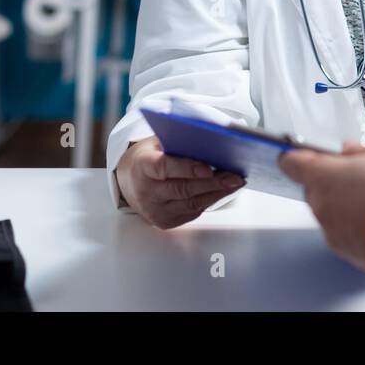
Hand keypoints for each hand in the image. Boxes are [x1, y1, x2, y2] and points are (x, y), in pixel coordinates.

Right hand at [115, 136, 244, 228]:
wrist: (130, 181)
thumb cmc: (148, 157)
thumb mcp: (157, 143)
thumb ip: (178, 143)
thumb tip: (211, 142)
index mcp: (142, 166)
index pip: (164, 167)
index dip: (187, 168)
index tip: (208, 168)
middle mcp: (146, 191)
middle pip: (183, 189)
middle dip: (212, 183)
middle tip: (235, 177)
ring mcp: (154, 210)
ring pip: (191, 203)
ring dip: (216, 193)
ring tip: (235, 183)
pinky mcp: (164, 222)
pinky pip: (191, 212)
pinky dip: (209, 201)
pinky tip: (222, 192)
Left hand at [279, 143, 364, 272]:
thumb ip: (361, 152)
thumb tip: (350, 151)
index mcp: (324, 176)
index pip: (292, 162)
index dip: (298, 156)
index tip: (304, 153)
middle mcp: (322, 206)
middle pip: (314, 188)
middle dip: (332, 181)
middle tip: (360, 175)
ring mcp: (333, 232)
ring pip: (331, 212)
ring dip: (345, 205)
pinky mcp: (347, 252)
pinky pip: (345, 233)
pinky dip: (357, 226)